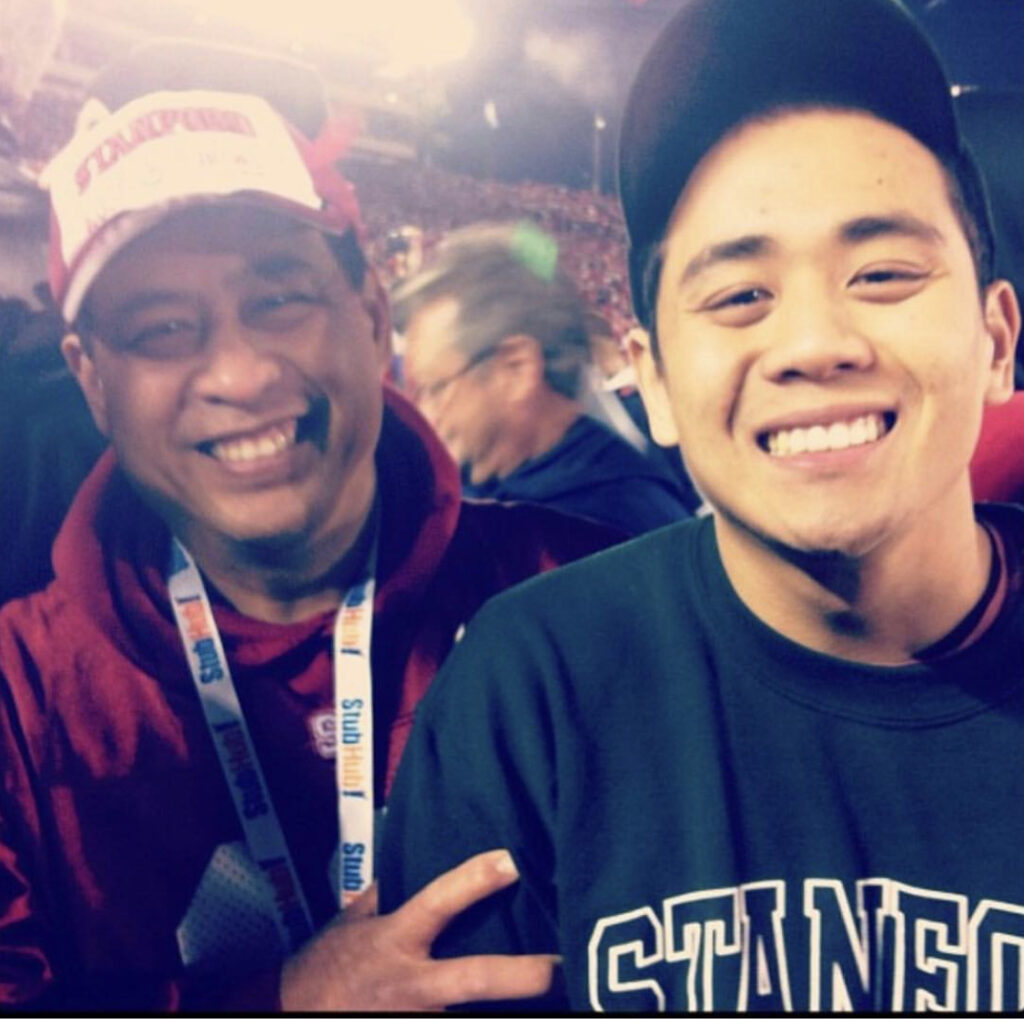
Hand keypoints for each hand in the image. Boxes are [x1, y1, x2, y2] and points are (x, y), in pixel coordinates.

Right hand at [279, 849, 557, 1010]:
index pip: (441, 901)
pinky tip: (520, 1010)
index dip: (476, 881)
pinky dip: (484, 1018)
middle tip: (564, 965)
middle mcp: (413, 983)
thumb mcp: (352, 923)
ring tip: (568, 994)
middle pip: (475, 978)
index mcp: (396, 939)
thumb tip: (414, 851)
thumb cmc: (326, 965)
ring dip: (513, 1008)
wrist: (290, 1014)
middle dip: (523, 975)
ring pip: (475, 1015)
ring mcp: (419, 1017)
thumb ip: (387, 893)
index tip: (511, 860)